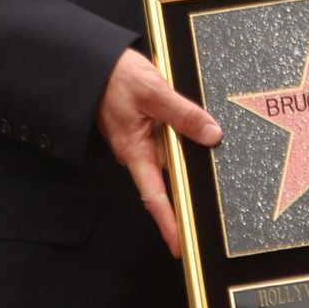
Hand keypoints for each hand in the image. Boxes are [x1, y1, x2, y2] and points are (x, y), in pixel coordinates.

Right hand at [96, 48, 221, 256]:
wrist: (96, 62)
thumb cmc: (117, 78)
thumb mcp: (155, 93)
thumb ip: (184, 115)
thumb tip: (211, 134)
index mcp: (135, 150)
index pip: (154, 196)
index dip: (168, 222)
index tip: (180, 245)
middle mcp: (137, 150)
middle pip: (167, 177)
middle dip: (185, 190)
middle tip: (207, 207)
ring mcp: (140, 138)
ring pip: (169, 156)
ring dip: (186, 159)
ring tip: (208, 164)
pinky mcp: (144, 125)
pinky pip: (166, 138)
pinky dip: (182, 138)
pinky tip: (198, 131)